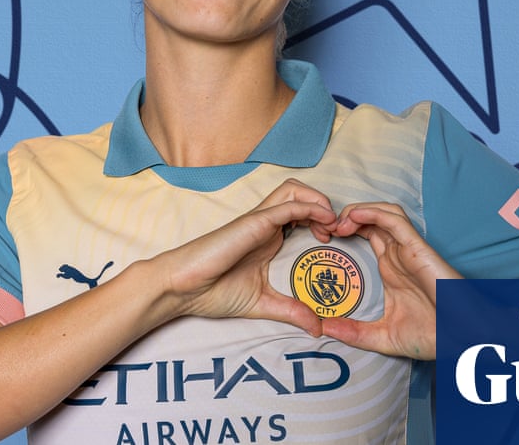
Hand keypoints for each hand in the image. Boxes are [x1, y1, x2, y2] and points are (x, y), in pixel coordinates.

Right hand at [153, 179, 337, 335]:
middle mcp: (265, 224)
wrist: (182, 289)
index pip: (300, 212)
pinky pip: (286, 205)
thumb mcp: (263, 304)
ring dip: (319, 201)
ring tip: (330, 225)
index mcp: (268, 237)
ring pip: (294, 189)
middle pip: (300, 192)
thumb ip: (291, 312)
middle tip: (336, 232)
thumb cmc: (213, 292)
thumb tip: (318, 328)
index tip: (334, 243)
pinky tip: (324, 223)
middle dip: (324, 205)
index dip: (322, 220)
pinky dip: (309, 208)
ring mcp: (259, 221)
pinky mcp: (253, 223)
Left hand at [315, 203, 461, 359]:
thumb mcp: (382, 337)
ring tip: (336, 222)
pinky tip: (354, 217)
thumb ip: (354, 332)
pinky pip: (395, 221)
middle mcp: (398, 254)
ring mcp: (408, 249)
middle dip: (344, 216)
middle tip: (322, 227)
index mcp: (390, 268)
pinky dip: (374, 213)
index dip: (343, 230)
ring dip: (357, 210)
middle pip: (369, 219)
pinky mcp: (418, 248)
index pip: (365, 235)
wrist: (461, 340)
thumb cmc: (432, 337)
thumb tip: (322, 328)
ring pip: (382, 213)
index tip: (321, 238)